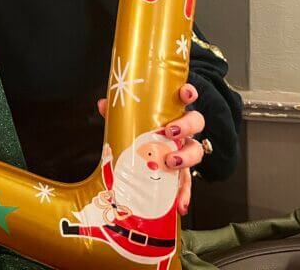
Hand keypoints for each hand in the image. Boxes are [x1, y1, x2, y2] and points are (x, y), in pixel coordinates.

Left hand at [97, 82, 204, 215]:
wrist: (149, 154)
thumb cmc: (145, 132)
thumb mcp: (132, 120)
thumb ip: (119, 112)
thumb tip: (103, 105)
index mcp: (172, 113)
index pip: (186, 98)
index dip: (188, 93)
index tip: (185, 94)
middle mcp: (183, 131)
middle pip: (196, 123)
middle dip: (186, 127)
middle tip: (169, 133)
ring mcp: (185, 152)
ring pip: (196, 151)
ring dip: (186, 157)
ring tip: (171, 163)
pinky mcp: (182, 174)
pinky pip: (187, 184)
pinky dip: (185, 195)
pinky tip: (180, 205)